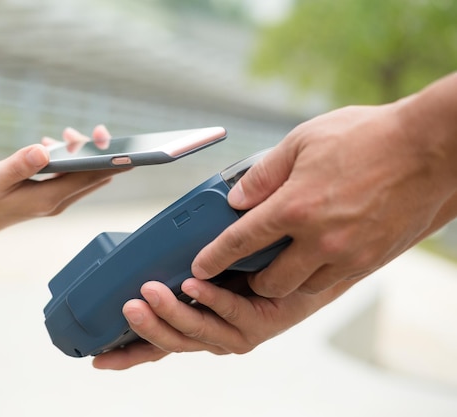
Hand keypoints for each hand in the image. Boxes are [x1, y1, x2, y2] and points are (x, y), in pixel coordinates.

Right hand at [0, 125, 114, 238]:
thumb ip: (18, 164)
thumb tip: (44, 150)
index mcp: (48, 199)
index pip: (88, 178)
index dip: (108, 161)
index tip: (122, 145)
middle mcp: (56, 201)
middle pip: (91, 177)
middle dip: (99, 153)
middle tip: (96, 131)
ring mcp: (52, 200)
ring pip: (80, 176)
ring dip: (81, 154)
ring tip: (67, 134)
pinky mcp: (45, 195)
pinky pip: (67, 176)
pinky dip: (67, 159)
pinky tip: (52, 144)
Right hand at [92, 274, 357, 369]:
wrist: (303, 268)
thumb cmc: (250, 267)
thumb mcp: (203, 269)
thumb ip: (178, 267)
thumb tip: (147, 250)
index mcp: (195, 327)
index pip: (155, 346)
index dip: (126, 355)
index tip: (98, 359)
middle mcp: (212, 337)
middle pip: (171, 343)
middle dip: (147, 327)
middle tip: (128, 306)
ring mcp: (235, 335)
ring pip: (198, 332)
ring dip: (172, 313)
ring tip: (151, 291)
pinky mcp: (259, 324)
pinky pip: (231, 313)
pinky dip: (210, 299)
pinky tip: (194, 284)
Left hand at [191, 100, 456, 297]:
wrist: (428, 148)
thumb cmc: (365, 137)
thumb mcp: (302, 141)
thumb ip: (264, 173)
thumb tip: (237, 198)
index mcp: (294, 205)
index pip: (240, 241)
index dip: (214, 258)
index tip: (199, 268)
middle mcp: (318, 238)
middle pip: (268, 280)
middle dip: (250, 278)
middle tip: (245, 267)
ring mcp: (346, 254)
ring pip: (299, 288)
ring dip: (282, 280)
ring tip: (278, 262)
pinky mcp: (369, 261)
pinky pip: (330, 282)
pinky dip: (313, 277)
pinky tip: (311, 259)